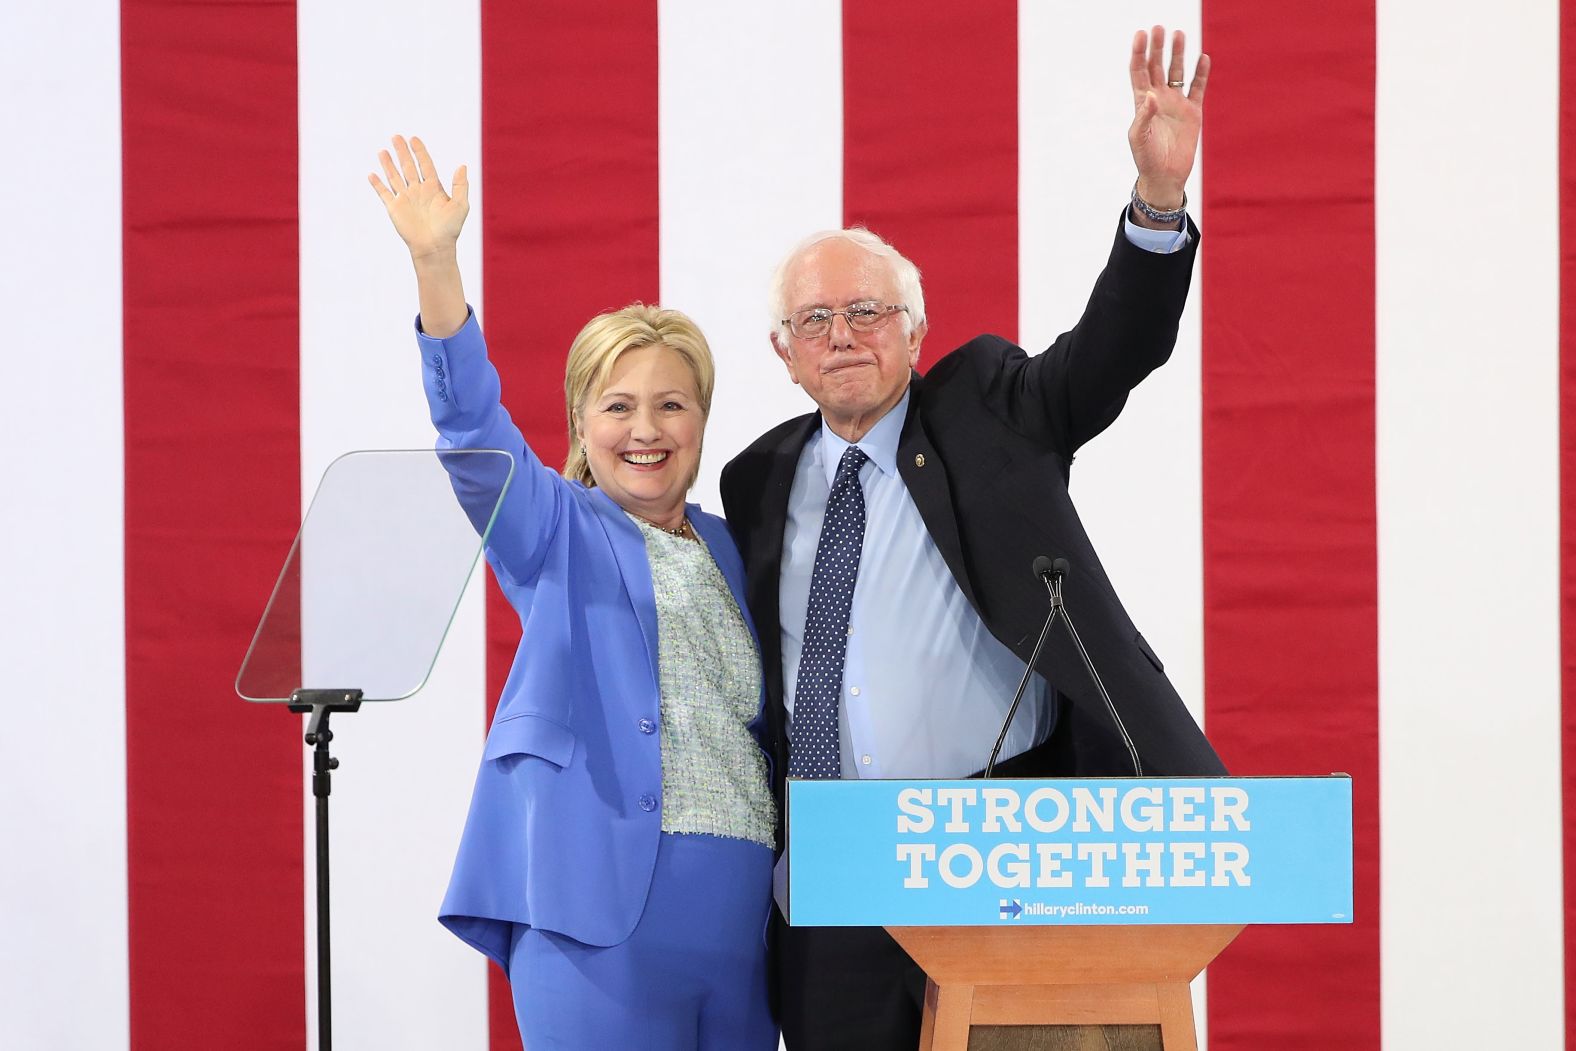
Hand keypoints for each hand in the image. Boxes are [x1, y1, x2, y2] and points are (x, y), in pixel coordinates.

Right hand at [369, 135, 468, 260]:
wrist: (434, 248)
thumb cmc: (450, 229)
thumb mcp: (460, 205)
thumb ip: (460, 185)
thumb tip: (462, 165)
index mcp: (433, 188)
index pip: (425, 164)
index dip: (419, 151)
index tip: (414, 138)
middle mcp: (418, 190)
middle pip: (408, 166)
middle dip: (402, 152)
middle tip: (396, 136)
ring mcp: (405, 199)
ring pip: (395, 176)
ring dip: (388, 164)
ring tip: (383, 151)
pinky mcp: (394, 208)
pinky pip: (384, 193)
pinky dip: (377, 184)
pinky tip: (372, 174)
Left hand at [1127, 26, 1209, 212]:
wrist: (1165, 176)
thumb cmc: (1146, 159)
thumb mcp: (1139, 138)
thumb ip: (1143, 116)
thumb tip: (1151, 96)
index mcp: (1142, 103)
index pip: (1139, 72)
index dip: (1139, 53)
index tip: (1140, 35)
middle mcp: (1159, 99)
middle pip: (1157, 66)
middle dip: (1158, 48)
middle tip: (1159, 28)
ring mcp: (1176, 103)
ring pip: (1177, 72)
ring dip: (1178, 54)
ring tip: (1179, 34)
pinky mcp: (1193, 112)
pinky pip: (1197, 88)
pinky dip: (1200, 73)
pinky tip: (1202, 58)